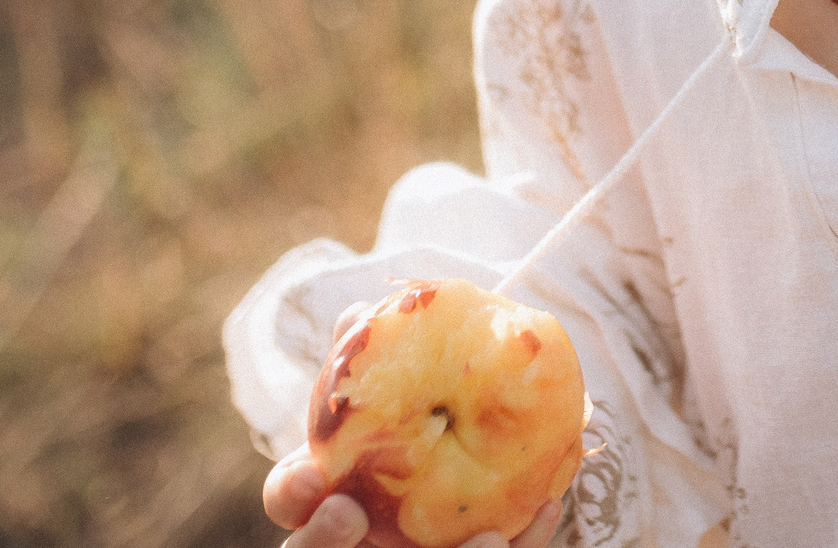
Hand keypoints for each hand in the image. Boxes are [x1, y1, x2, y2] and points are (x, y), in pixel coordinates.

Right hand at [264, 305, 569, 547]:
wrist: (498, 445)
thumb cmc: (431, 406)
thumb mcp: (407, 378)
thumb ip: (381, 350)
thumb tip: (355, 313)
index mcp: (332, 485)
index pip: (290, 497)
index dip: (292, 490)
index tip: (311, 475)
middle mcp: (356, 535)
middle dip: (323, 541)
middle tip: (351, 514)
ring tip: (484, 537)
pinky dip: (518, 541)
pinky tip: (547, 508)